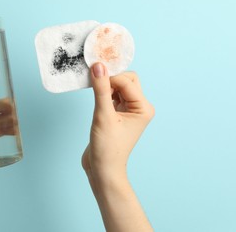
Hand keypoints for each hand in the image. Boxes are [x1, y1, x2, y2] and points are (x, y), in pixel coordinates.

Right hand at [82, 62, 153, 231]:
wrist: (102, 170)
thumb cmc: (107, 148)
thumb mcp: (103, 116)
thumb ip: (101, 89)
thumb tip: (98, 65)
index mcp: (143, 108)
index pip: (127, 81)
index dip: (110, 76)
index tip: (92, 71)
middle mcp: (139, 107)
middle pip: (126, 80)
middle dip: (110, 77)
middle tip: (93, 79)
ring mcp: (128, 110)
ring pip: (118, 86)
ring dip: (106, 84)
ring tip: (91, 86)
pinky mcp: (117, 113)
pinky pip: (112, 95)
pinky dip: (103, 91)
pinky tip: (93, 93)